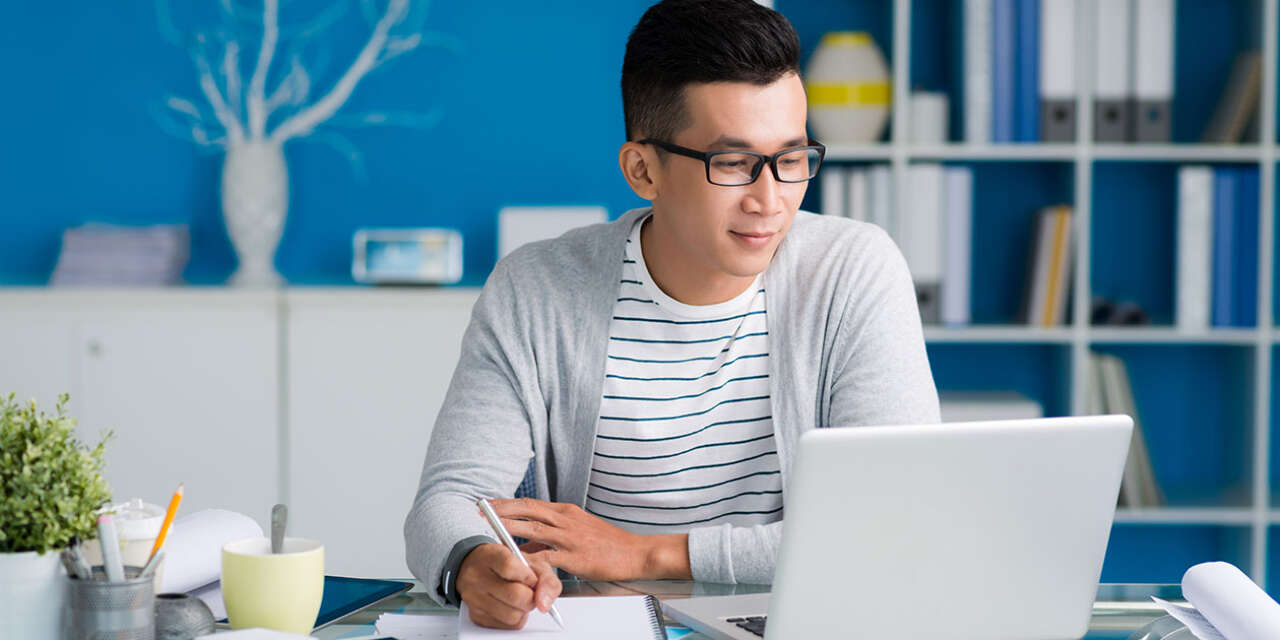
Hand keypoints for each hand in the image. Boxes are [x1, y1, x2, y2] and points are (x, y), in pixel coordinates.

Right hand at [456, 542, 561, 629]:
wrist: (480, 568)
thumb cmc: (508, 564)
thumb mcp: (531, 561)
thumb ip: (545, 579)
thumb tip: (545, 605)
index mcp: (491, 556)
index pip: (510, 567)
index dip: (528, 576)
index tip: (532, 578)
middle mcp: (477, 576)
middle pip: (515, 596)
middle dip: (531, 597)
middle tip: (529, 591)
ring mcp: (474, 598)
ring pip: (513, 615)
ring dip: (524, 609)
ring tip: (519, 598)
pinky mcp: (477, 616)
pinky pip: (507, 625)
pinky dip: (516, 618)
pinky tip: (511, 605)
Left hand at [491, 498, 691, 580]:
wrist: (635, 553)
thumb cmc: (607, 544)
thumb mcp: (577, 534)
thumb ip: (552, 539)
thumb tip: (529, 547)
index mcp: (566, 512)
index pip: (531, 503)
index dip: (507, 503)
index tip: (488, 503)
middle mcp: (566, 520)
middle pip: (528, 510)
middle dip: (502, 510)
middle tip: (480, 510)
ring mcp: (570, 537)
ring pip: (533, 528)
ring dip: (509, 527)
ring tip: (488, 528)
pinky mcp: (575, 556)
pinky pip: (547, 557)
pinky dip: (529, 558)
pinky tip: (515, 560)